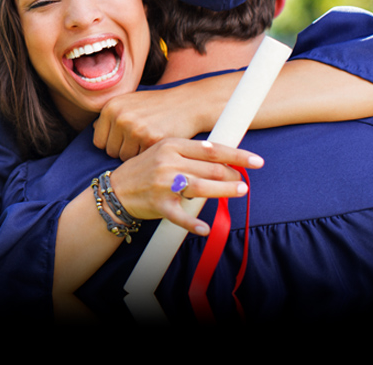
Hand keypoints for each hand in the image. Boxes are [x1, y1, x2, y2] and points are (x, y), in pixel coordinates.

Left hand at [93, 74, 239, 159]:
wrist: (187, 104)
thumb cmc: (156, 105)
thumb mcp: (130, 102)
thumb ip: (111, 115)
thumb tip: (93, 128)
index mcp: (110, 107)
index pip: (98, 141)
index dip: (112, 143)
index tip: (126, 140)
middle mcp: (119, 117)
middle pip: (110, 151)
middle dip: (123, 150)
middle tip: (140, 140)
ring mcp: (135, 128)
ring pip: (124, 158)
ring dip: (135, 155)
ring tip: (148, 141)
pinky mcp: (150, 139)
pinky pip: (140, 159)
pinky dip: (148, 156)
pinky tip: (156, 144)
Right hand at [108, 138, 262, 234]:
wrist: (116, 190)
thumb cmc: (145, 168)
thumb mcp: (164, 151)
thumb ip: (190, 152)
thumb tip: (223, 155)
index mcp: (171, 145)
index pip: (211, 149)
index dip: (237, 155)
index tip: (256, 160)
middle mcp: (168, 162)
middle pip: (210, 168)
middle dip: (233, 174)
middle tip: (244, 180)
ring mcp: (163, 184)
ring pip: (202, 187)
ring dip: (225, 190)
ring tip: (239, 190)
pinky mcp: (159, 205)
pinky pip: (180, 216)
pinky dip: (194, 224)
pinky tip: (205, 228)